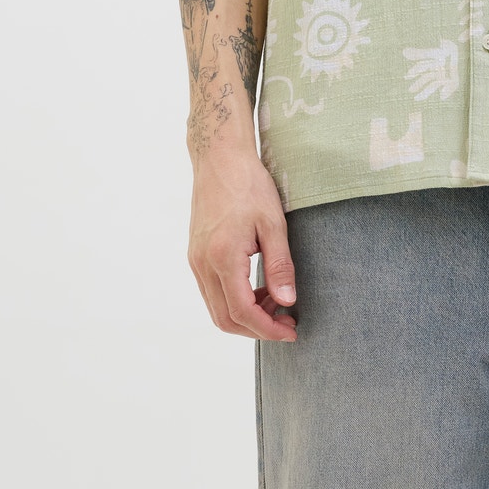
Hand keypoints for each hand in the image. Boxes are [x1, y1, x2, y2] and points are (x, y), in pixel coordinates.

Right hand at [188, 150, 298, 340]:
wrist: (219, 158)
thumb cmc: (249, 184)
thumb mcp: (273, 224)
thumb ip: (280, 266)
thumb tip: (288, 302)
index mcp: (223, 257)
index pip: (242, 312)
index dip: (267, 329)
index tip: (292, 331)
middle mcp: (203, 264)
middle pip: (225, 319)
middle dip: (257, 328)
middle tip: (287, 321)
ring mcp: (196, 261)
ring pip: (216, 308)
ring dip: (246, 315)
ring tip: (277, 300)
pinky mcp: (196, 255)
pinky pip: (212, 292)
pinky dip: (235, 299)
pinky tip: (258, 286)